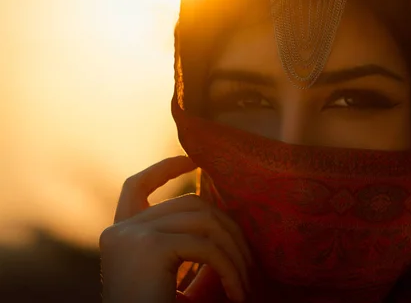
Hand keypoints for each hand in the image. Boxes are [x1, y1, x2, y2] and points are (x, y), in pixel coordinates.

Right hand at [100, 156, 252, 302]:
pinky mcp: (148, 246)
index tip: (191, 160)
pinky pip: (207, 247)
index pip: (135, 186)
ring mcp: (131, 234)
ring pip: (204, 222)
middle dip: (228, 230)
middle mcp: (120, 230)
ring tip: (246, 284)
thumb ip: (189, 242)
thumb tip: (226, 216)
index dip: (163, 169)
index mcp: (121, 235)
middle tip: (250, 264)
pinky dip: (231, 270)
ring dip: (235, 253)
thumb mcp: (175, 273)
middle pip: (190, 205)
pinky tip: (238, 294)